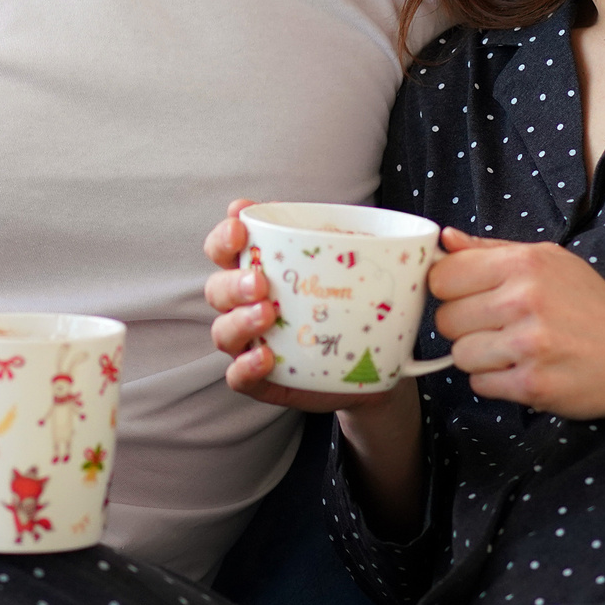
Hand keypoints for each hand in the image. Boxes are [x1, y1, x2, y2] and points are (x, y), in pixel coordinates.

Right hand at [202, 200, 401, 414]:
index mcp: (261, 271)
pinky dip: (246, 366)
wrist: (370, 366)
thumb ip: (362, 253)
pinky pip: (238, 377)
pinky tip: (266, 357)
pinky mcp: (261, 380)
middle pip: (217, 289)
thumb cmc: (352, 309)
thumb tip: (388, 247)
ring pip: (223, 331)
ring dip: (239, 320)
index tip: (239, 223)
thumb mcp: (358, 275)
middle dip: (233, 282)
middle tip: (260, 281)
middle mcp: (247, 306)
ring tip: (268, 315)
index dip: (224, 236)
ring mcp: (251, 343)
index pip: (225, 248)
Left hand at [428, 230, 604, 441]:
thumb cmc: (592, 306)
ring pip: (459, 355)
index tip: (466, 297)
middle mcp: (524, 300)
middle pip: (445, 319)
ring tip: (512, 350)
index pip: (443, 276)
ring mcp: (528, 345)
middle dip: (464, 326)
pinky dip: (496, 382)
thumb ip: (491, 250)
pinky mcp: (533, 385)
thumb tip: (445, 239)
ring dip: (479, 357)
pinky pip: (480, 385)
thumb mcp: (550, 262)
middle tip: (497, 326)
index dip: (450, 290)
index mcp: (524, 263)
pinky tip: (523, 370)